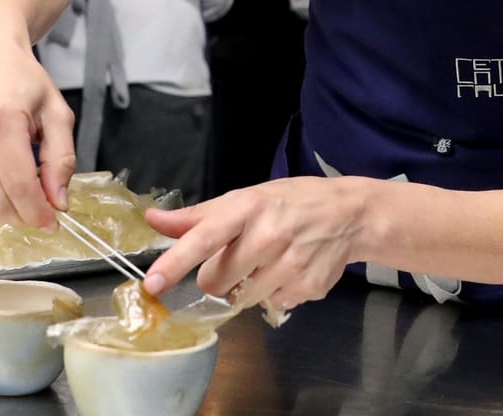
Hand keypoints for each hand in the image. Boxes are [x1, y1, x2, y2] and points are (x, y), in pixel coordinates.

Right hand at [0, 29, 75, 229]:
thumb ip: (62, 158)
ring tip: (19, 177)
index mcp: (1, 117)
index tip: (52, 223)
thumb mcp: (57, 112)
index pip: (18, 183)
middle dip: (20, 216)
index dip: (36, 212)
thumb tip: (58, 202)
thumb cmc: (24, 80)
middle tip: (39, 215)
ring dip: (3, 201)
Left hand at [142, 177, 372, 312]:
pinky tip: (289, 270)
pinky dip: (275, 291)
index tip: (153, 284)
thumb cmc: (290, 202)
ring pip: (242, 297)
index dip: (176, 263)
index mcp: (248, 208)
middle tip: (239, 257)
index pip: (205, 238)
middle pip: (215, 281)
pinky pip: (271, 304)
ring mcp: (290, 265)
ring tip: (269, 261)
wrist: (349, 214)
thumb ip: (198, 216)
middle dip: (218, 276)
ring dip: (248, 285)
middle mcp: (269, 236)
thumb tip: (153, 219)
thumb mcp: (245, 199)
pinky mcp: (307, 287)